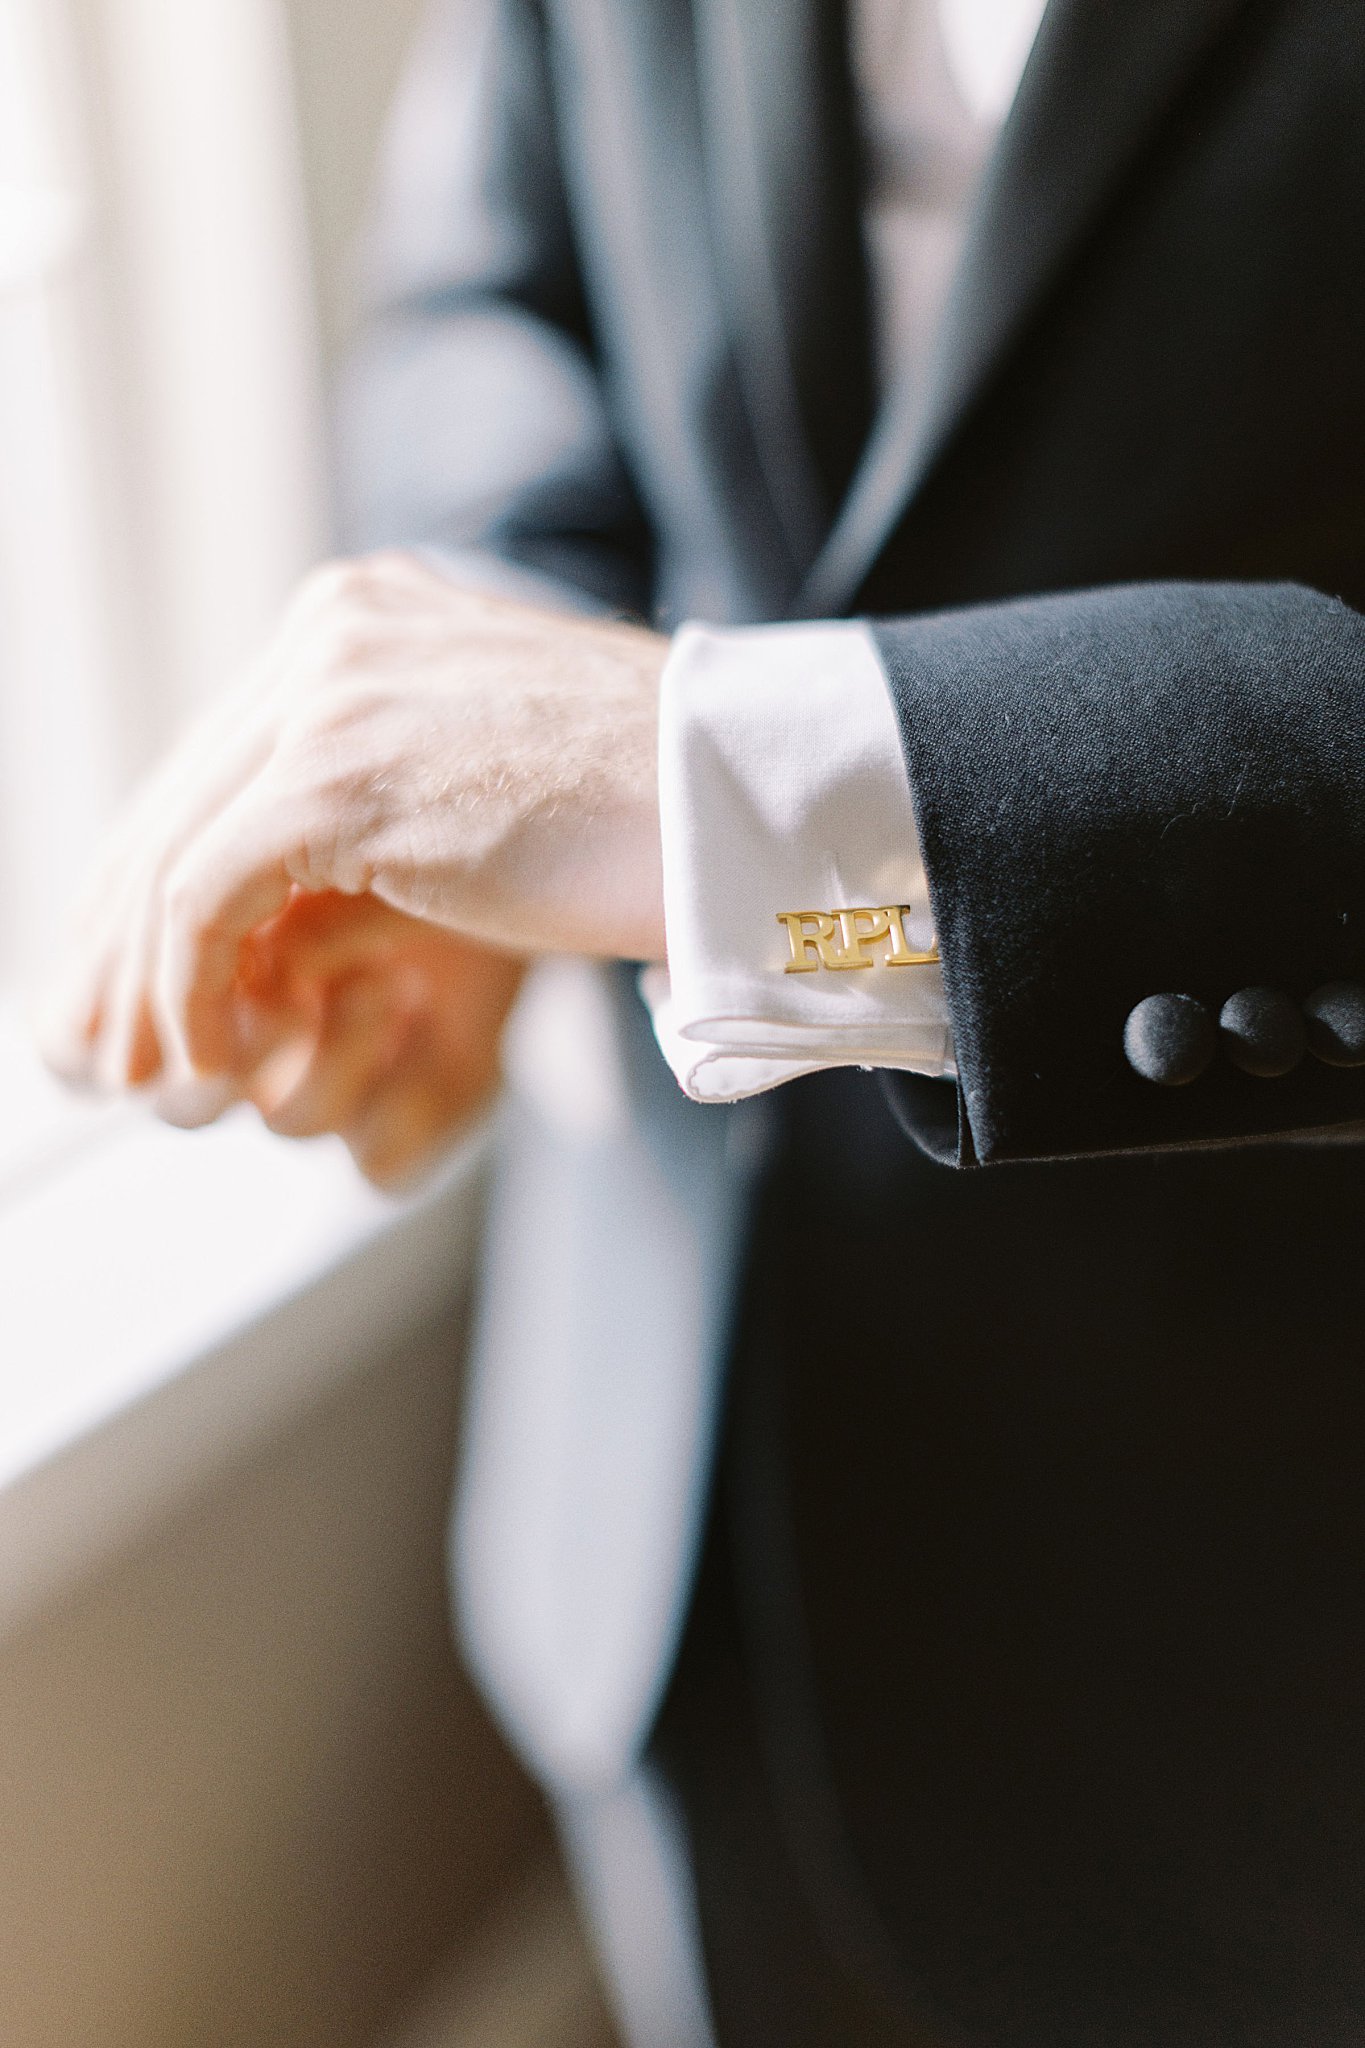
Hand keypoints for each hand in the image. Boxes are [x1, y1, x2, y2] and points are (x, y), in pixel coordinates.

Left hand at [37, 551, 665, 1170]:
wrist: (744, 804)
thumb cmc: (651, 813)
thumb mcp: (489, 776)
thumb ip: (384, 796)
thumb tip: (289, 902)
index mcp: (366, 617)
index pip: (223, 753)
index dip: (168, 874)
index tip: (155, 975)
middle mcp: (330, 633)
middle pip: (180, 794)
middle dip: (134, 933)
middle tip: (118, 1039)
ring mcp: (329, 694)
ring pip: (173, 850)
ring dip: (154, 978)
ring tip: (165, 1067)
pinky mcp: (333, 777)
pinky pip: (202, 896)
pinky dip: (191, 988)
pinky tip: (214, 1054)